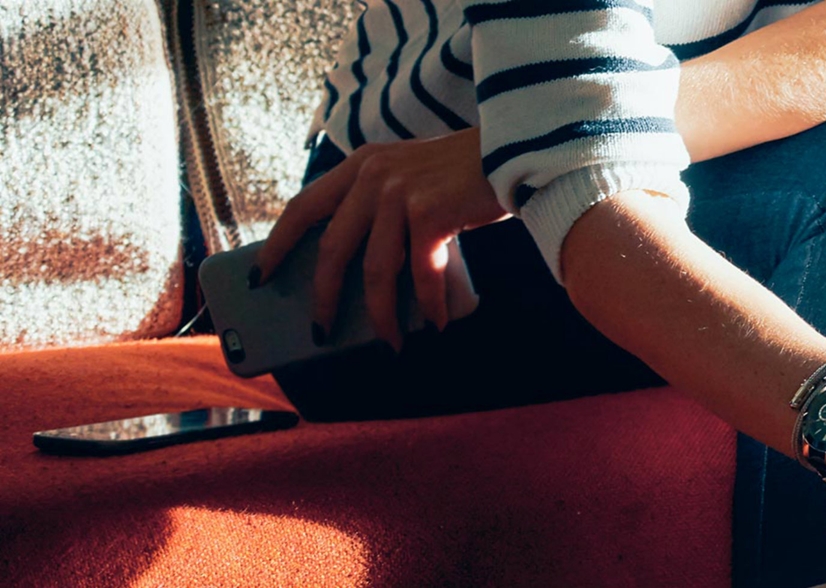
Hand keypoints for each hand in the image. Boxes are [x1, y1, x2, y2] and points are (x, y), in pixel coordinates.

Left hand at [254, 128, 506, 349]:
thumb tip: (365, 273)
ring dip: (382, 315)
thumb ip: (383, 203)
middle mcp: (373, 176)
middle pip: (333, 249)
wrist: (519, 150)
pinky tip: (434, 325)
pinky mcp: (430, 212)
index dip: (278, 244)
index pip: (303, 207)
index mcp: (360, 165)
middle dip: (324, 298)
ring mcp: (400, 194)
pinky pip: (421, 273)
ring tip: (390, 344)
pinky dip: (428, 305)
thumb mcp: (411, 176)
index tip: (260, 275)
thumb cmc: (468, 174)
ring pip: (376, 270)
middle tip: (320, 331)